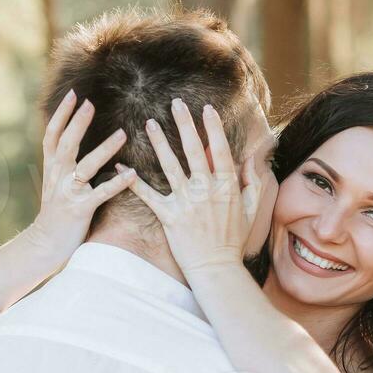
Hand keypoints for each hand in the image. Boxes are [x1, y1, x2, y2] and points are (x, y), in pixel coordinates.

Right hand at [29, 89, 135, 262]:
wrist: (45, 244)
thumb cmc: (57, 214)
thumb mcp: (56, 184)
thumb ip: (65, 164)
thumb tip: (75, 143)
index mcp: (52, 169)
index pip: (53, 135)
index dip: (62, 114)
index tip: (73, 94)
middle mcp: (57, 177)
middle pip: (66, 144)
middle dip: (77, 122)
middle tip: (89, 102)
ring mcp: (68, 193)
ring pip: (85, 166)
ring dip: (104, 148)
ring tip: (122, 133)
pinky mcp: (79, 209)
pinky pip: (100, 194)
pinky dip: (116, 183)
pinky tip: (132, 174)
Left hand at [125, 99, 257, 273]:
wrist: (216, 269)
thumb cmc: (233, 240)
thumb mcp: (250, 210)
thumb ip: (252, 183)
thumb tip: (252, 159)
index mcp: (227, 186)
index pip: (220, 150)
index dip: (213, 128)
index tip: (207, 109)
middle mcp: (206, 190)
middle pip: (195, 150)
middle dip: (185, 124)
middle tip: (176, 104)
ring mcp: (186, 202)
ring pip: (170, 166)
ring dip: (160, 142)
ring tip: (149, 123)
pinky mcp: (169, 216)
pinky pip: (148, 196)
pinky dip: (133, 182)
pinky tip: (121, 167)